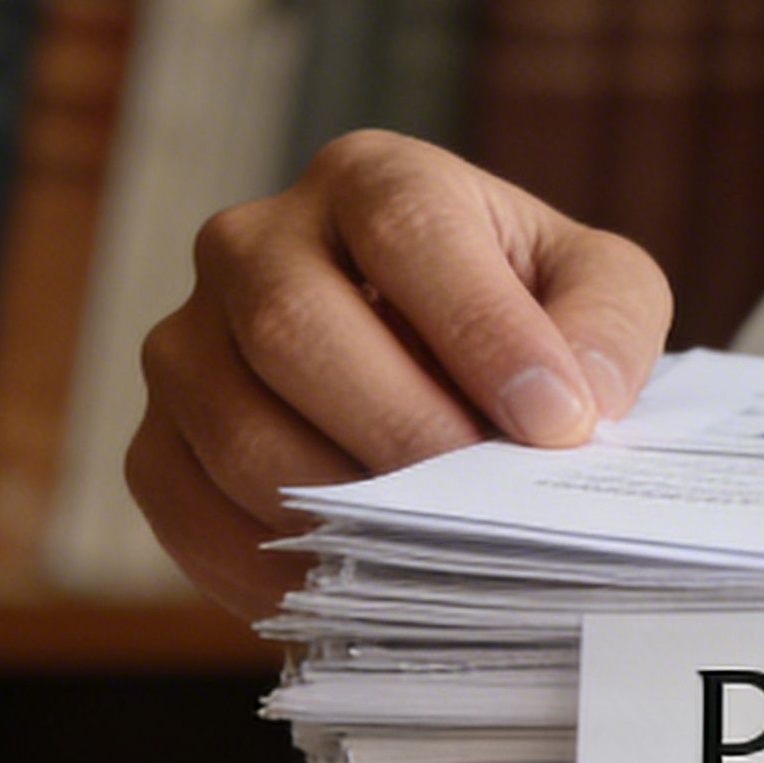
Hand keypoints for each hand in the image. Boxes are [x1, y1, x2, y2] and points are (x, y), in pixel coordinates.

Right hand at [128, 130, 670, 622]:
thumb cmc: (527, 316)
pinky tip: (358, 582)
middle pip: (292, 326)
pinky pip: (187, 503)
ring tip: (435, 549)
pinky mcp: (156, 437)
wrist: (444, 377)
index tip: (555, 420)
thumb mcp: (597, 287)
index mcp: (369, 180)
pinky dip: (273, 561)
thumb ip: (607, 320)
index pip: (405, 227)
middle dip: (403, 429)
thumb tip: (580, 395)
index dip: (479, 327)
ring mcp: (188, 342)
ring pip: (236, 427)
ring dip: (343, 503)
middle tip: (487, 502)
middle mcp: (254, 242)